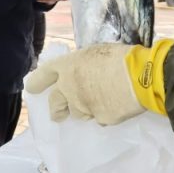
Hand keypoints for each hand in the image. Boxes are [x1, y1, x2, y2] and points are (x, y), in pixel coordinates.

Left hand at [24, 44, 143, 125]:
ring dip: (82, 110)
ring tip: (97, 103)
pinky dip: (102, 115)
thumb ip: (81, 65)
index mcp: (67, 67)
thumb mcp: (95, 53)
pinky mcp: (99, 119)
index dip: (36, 82)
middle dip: (56, 108)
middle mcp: (69, 88)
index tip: (31, 89)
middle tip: (58, 112)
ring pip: (76, 114)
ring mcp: (83, 106)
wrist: (142, 77)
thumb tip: (80, 74)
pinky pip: (98, 119)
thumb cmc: (120, 57)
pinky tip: (113, 107)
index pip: (42, 75)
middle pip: (54, 103)